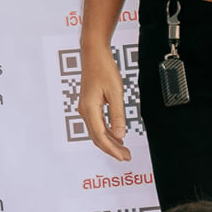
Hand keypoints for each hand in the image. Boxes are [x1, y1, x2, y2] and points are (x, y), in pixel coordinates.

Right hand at [76, 43, 131, 161]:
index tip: (123, 157)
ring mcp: (85, 108)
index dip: (112, 149)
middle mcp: (84, 111)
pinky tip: (116, 135)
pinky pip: (96, 124)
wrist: (94, 54)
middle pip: (97, 137)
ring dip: (109, 142)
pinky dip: (106, 133)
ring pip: (96, 132)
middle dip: (112, 149)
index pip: (100, 137)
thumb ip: (118, 115)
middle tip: (126, 156)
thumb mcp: (116, 92)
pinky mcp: (89, 105)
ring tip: (123, 149)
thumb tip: (121, 134)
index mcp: (90, 109)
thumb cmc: (104, 69)